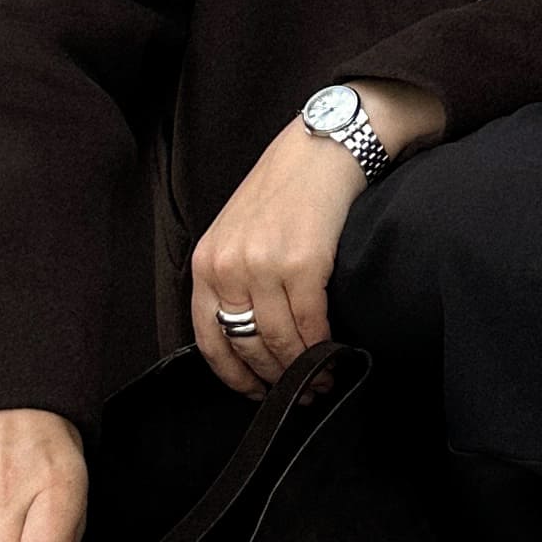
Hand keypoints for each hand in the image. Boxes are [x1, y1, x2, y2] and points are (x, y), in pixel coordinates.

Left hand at [192, 83, 438, 393]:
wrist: (323, 148)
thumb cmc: (285, 189)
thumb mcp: (237, 230)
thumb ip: (233, 277)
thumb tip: (248, 337)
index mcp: (206, 261)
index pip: (209, 340)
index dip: (235, 376)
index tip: (257, 391)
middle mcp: (228, 266)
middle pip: (247, 347)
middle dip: (274, 380)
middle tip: (298, 394)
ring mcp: (264, 266)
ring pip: (280, 343)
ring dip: (303, 371)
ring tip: (321, 381)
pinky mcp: (304, 265)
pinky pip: (311, 325)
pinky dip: (324, 347)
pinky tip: (335, 353)